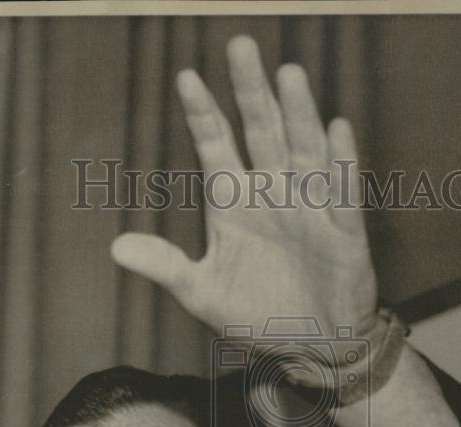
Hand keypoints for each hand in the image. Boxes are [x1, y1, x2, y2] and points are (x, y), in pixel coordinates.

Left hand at [111, 35, 377, 338]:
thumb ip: (166, 267)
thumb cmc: (258, 317)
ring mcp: (310, 207)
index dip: (202, 115)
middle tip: (239, 45)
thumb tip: (116, 249)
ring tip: (286, 74)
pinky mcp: (344, 229)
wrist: (313, 347)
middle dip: (250, 93)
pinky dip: (340, 161)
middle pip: (261, 132)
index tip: (185, 78)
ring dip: (296, 114)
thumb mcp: (203, 294)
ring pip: (302, 149)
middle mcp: (271, 194)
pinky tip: (336, 128)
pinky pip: (342, 190)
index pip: (215, 148)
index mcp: (234, 205)